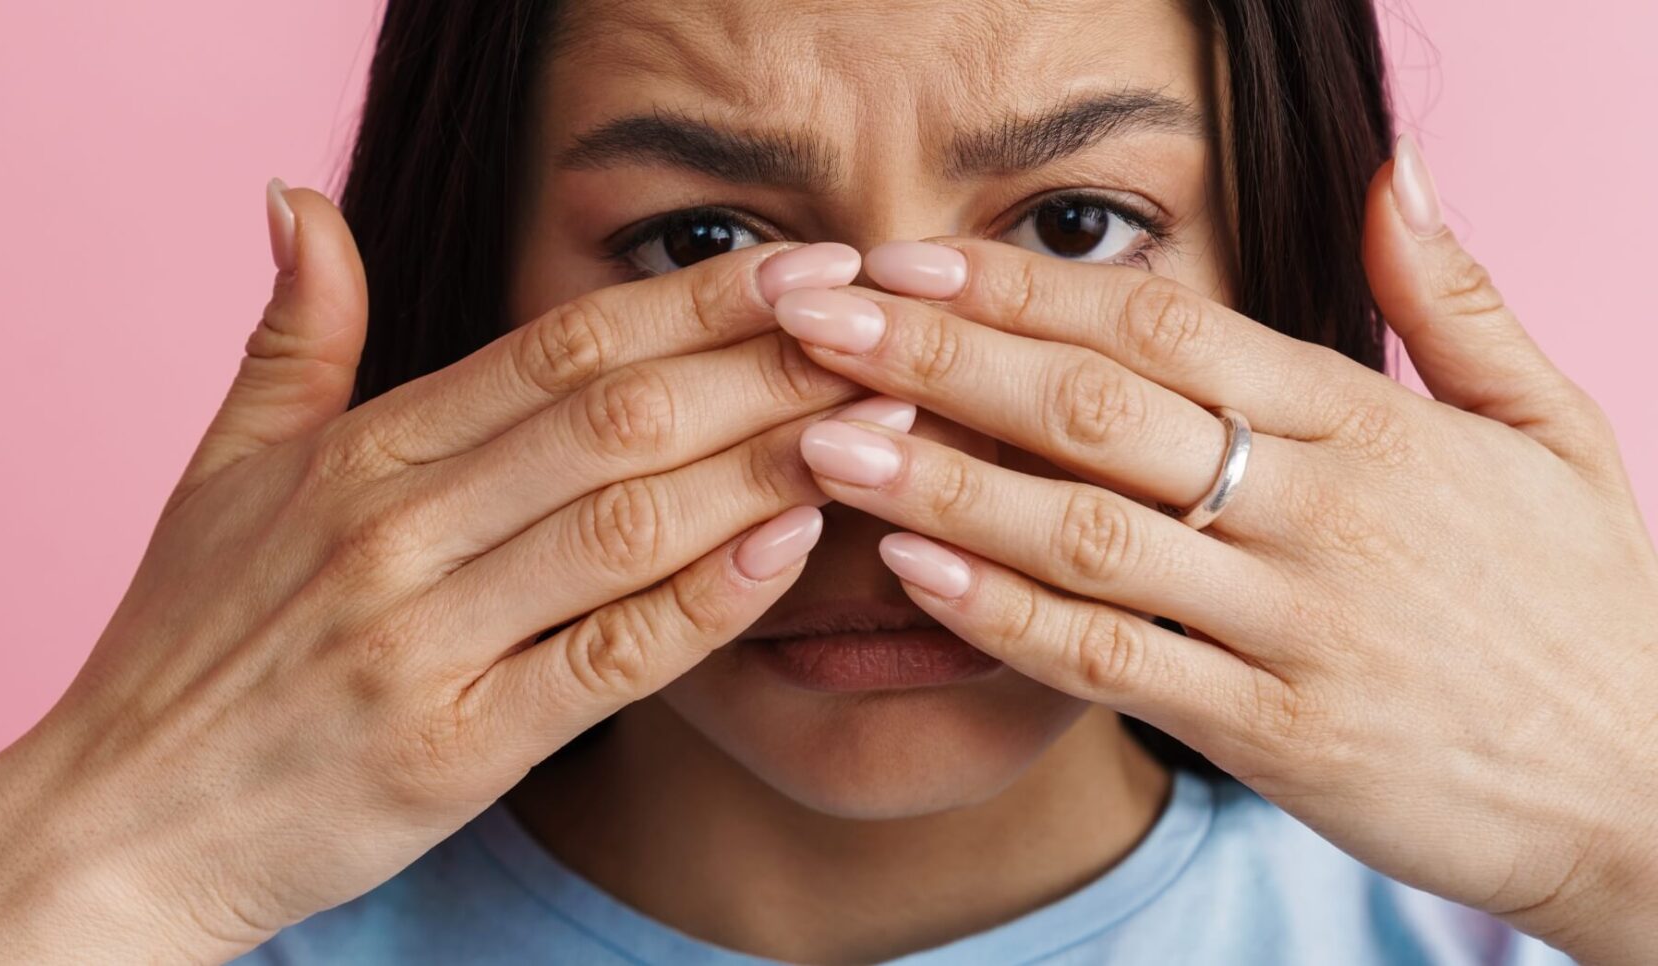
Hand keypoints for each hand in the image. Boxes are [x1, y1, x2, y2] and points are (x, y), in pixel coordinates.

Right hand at [0, 183, 895, 962]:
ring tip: (880, 420)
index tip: (806, 263)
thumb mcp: (219, 472)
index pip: (555, 347)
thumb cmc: (182, 650)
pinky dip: (705, 602)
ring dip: (766, 463)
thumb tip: (295, 197)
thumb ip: (290, 336)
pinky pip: (605, 661)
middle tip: (886, 324)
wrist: (119, 824)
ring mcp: (423, 642)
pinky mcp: (451, 750)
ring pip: (626, 525)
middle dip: (768, 363)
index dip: (695, 299)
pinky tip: (790, 547)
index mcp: (352, 457)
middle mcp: (390, 534)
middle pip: (613, 417)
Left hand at [776, 144, 1657, 962]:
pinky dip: (1008, 618)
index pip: (1166, 324)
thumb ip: (1455, 298)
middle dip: (939, 358)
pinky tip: (913, 576)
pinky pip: (1120, 664)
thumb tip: (1394, 166)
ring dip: (941, 482)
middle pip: (1099, 408)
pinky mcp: (1282, 734)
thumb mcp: (1549, 428)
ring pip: (1089, 533)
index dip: (1022, 287)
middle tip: (813, 322)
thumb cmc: (1585, 602)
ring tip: (822, 438)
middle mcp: (1329, 510)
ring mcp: (1301, 623)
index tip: (908, 259)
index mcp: (1376, 422)